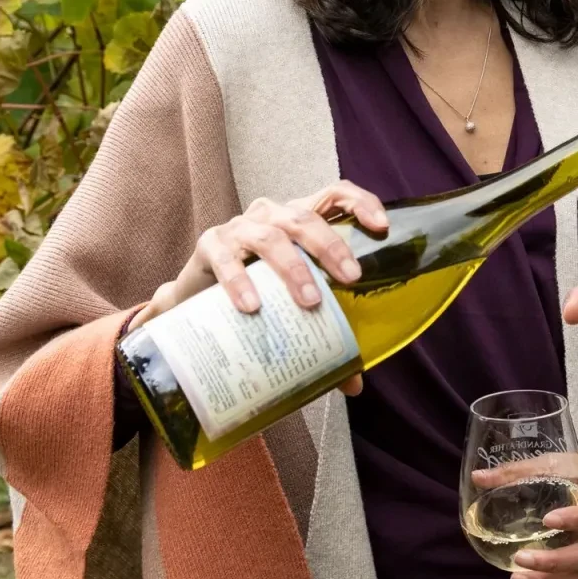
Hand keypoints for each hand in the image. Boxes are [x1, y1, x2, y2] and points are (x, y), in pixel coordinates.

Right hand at [140, 180, 388, 396]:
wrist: (195, 302)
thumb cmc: (256, 293)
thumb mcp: (291, 305)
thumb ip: (323, 335)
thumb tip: (354, 385)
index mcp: (298, 218)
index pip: (333, 194)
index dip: (360, 202)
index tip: (381, 226)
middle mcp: (271, 214)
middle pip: (304, 217)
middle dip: (331, 246)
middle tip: (351, 278)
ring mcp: (239, 227)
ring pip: (270, 235)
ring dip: (293, 267)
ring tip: (310, 301)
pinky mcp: (209, 245)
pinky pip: (225, 258)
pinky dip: (240, 281)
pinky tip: (253, 306)